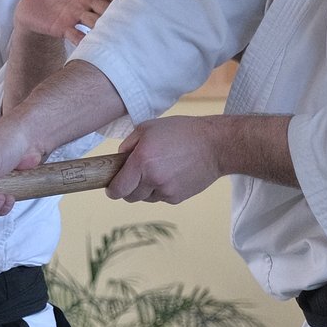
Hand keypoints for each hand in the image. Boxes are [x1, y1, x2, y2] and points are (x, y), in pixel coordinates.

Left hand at [14, 0, 109, 44]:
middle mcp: (86, 4)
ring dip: (98, 25)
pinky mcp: (66, 30)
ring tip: (99, 25)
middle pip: (105, 9)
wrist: (27, 8)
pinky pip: (78, 37)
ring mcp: (77, 18)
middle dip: (108, 10)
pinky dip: (83, 40)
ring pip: (95, 23)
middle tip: (109, 10)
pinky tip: (85, 41)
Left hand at [109, 116, 224, 203]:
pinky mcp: (177, 197)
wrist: (215, 145)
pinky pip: (161, 197)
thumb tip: (118, 160)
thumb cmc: (181, 131)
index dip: (112, 190)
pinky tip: (171, 174)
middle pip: (130, 197)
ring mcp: (166, 190)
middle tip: (134, 176)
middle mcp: (152, 178)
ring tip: (158, 170)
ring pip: (145, 197)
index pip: (118, 188)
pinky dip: (161, 189)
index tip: (111, 188)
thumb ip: (128, 145)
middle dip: (128, 188)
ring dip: (146, 189)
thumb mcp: (148, 128)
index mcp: (141, 160)